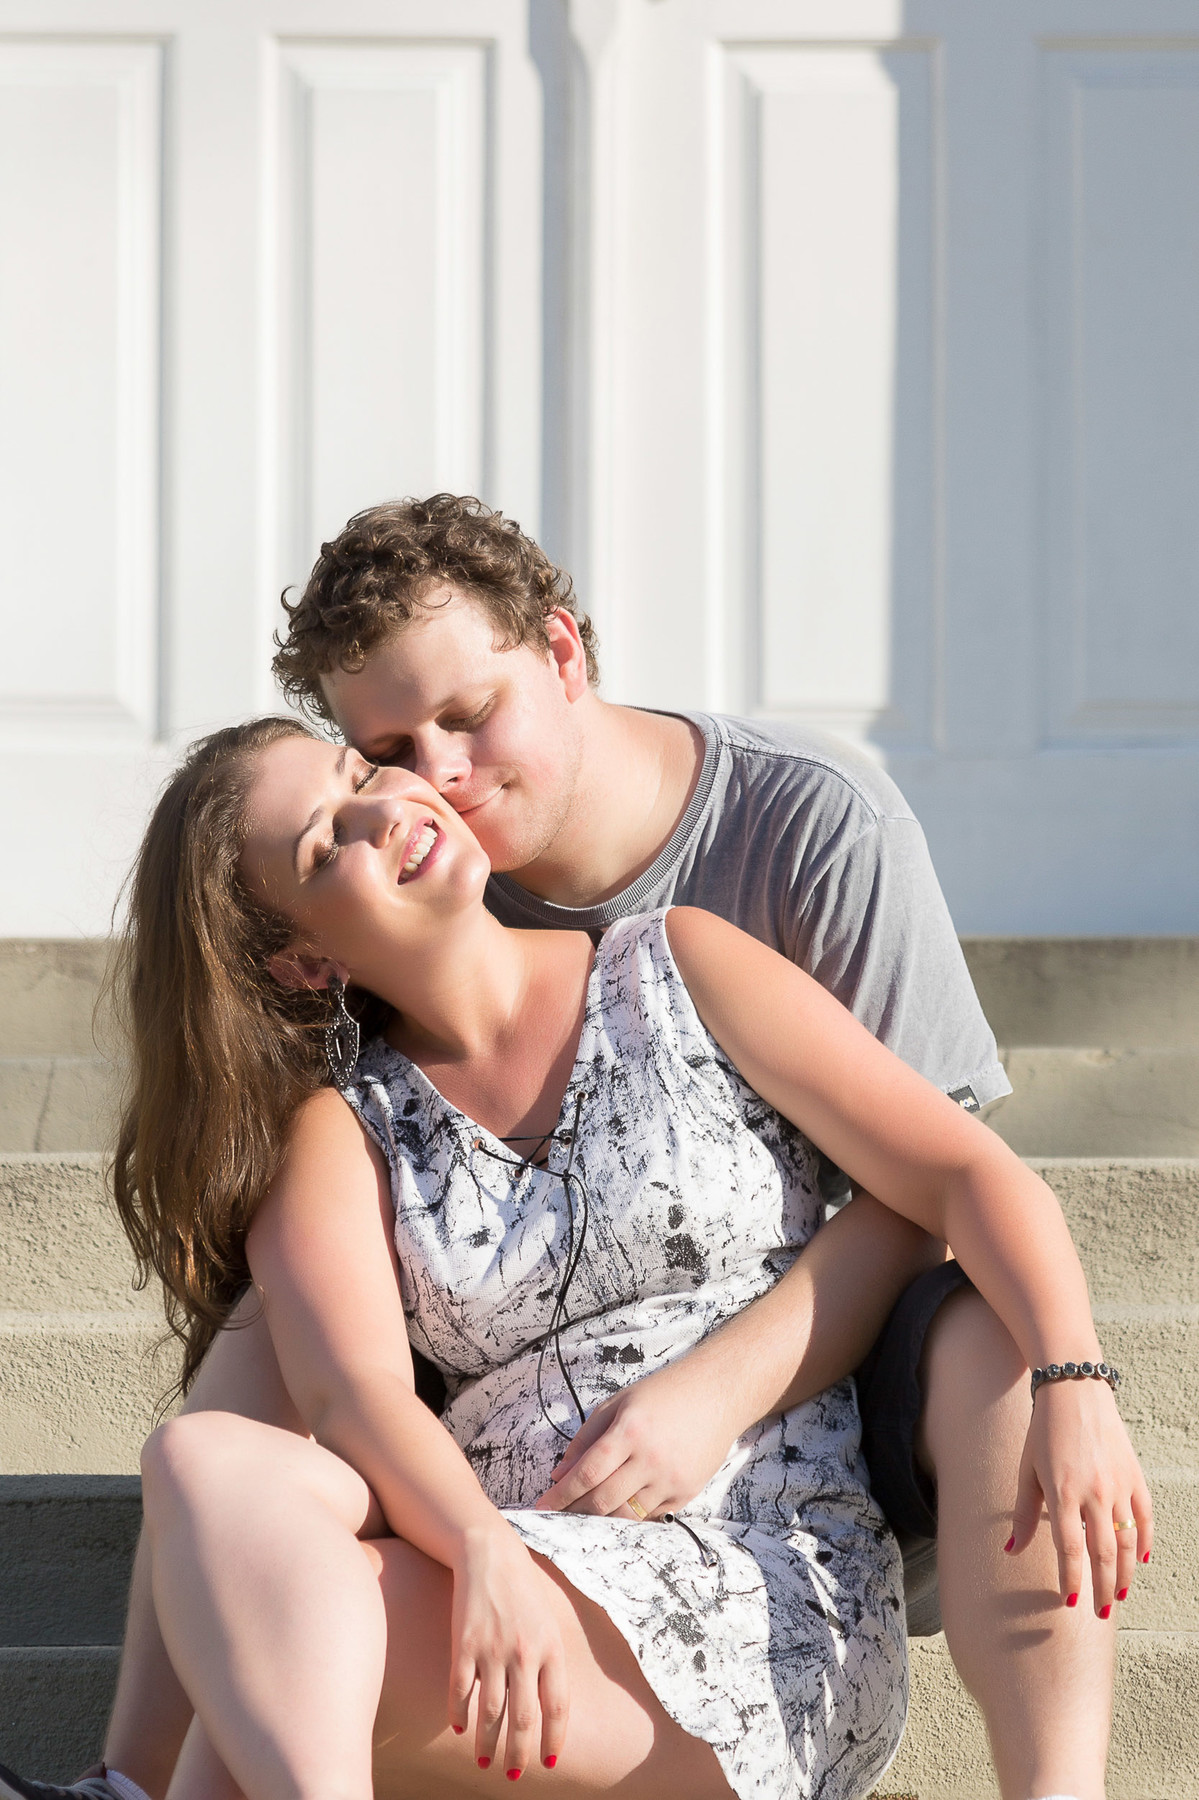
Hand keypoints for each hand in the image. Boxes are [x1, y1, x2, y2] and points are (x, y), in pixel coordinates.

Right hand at [449, 1524, 569, 1776]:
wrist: (489, 1555)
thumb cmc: (523, 1591)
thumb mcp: (548, 1623)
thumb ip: (550, 1661)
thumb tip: (550, 1709)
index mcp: (551, 1648)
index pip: (557, 1707)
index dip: (553, 1739)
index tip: (549, 1763)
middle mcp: (524, 1653)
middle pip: (523, 1718)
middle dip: (519, 1753)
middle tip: (513, 1776)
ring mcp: (492, 1650)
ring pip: (490, 1713)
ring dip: (487, 1743)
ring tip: (486, 1763)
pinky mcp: (464, 1645)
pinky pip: (460, 1691)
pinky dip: (459, 1714)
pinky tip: (459, 1728)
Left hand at [533, 1354, 742, 1518]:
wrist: (717, 1393)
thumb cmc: (663, 1393)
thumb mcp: (618, 1403)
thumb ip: (586, 1437)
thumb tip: (559, 1473)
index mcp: (629, 1432)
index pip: (586, 1473)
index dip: (560, 1494)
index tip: (541, 1505)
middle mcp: (650, 1459)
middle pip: (603, 1500)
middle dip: (575, 1512)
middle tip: (559, 1515)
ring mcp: (670, 1479)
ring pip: (626, 1515)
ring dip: (601, 1519)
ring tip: (584, 1515)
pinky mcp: (687, 1492)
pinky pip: (651, 1516)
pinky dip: (631, 1516)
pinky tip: (619, 1508)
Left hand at [1006, 1378, 1153, 1615]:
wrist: (1074, 1391)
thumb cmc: (1043, 1431)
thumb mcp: (1027, 1470)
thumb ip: (1025, 1515)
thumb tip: (1011, 1552)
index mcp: (1063, 1492)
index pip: (1070, 1550)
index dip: (1071, 1580)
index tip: (1070, 1602)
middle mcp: (1094, 1492)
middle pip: (1103, 1553)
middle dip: (1103, 1588)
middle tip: (1102, 1613)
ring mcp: (1118, 1484)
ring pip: (1128, 1541)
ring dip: (1126, 1572)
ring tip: (1120, 1594)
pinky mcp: (1135, 1475)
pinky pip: (1144, 1516)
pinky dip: (1144, 1540)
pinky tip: (1141, 1559)